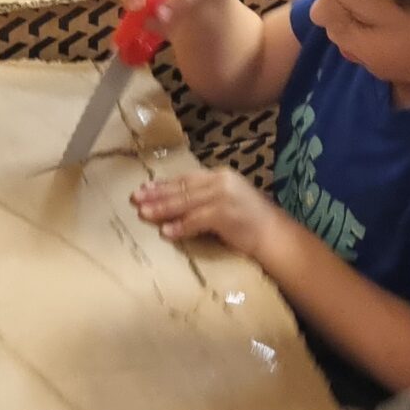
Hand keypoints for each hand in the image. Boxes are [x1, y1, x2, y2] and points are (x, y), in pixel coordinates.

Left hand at [133, 168, 280, 261]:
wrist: (274, 234)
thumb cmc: (250, 221)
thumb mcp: (228, 201)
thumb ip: (206, 197)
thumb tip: (176, 203)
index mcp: (220, 175)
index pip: (186, 179)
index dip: (163, 184)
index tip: (144, 188)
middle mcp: (221, 181)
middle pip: (182, 188)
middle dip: (157, 194)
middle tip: (135, 199)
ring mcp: (223, 196)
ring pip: (185, 202)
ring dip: (163, 209)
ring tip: (143, 214)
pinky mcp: (225, 214)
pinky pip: (196, 221)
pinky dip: (180, 227)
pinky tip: (166, 232)